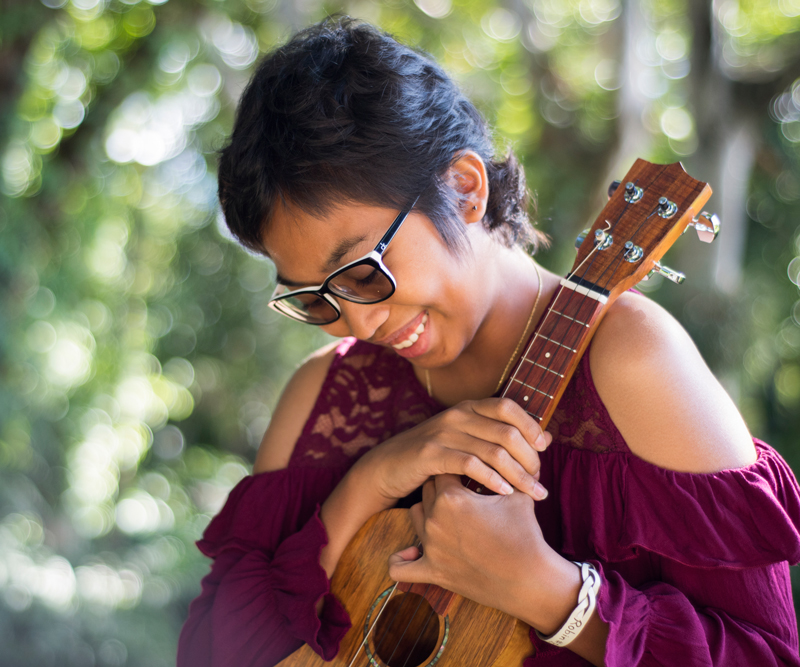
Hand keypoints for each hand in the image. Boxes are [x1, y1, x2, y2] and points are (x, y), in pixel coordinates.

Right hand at [353, 397, 550, 509]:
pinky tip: (504, 493)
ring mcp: (443, 432)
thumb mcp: (466, 439)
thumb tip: (546, 437)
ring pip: (494, 451)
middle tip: (539, 482)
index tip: (544, 450)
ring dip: (518, 475)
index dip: (530, 425)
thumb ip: (500, 435)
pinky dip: (492, 480)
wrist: (387, 467)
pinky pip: (470, 464)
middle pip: (507, 432)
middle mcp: (457, 414)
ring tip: (532, 494)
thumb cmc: (433, 456)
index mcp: (467, 407)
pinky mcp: (431, 454)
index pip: (508, 406)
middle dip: (530, 459)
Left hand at [387, 474, 580, 632]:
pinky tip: (410, 553)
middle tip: (463, 490)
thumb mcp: (517, 496)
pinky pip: (401, 568)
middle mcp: (434, 519)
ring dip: (428, 511)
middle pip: (427, 488)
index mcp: (451, 497)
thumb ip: (511, 471)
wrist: (530, 580)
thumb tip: (520, 451)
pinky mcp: (433, 571)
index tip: (469, 471)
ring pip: (415, 514)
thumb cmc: (525, 534)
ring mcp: (430, 546)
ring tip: (449, 514)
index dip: (458, 467)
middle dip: (444, 486)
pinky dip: (401, 561)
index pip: (443, 468)